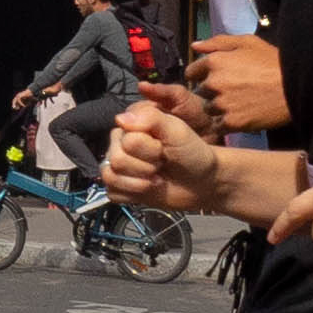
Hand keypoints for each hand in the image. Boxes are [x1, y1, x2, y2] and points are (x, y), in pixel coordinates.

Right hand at [105, 94, 222, 213]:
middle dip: (145, 167)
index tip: (164, 150)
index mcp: (131, 125)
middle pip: (117, 160)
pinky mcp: (120, 185)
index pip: (127, 140)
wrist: (202, 182)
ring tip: (156, 177)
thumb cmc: (193, 153)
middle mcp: (121, 142)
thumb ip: (152, 119)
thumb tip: (121, 118)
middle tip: (162, 164)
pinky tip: (147, 189)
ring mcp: (119, 164)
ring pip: (110, 176)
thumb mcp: (177, 131)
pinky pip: (112, 192)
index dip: (149, 150)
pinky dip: (132, 194)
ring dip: (138, 182)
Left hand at [190, 31, 284, 135]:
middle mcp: (214, 83)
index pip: (192, 72)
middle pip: (201, 91)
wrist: (296, 87)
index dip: (202, 75)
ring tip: (240, 103)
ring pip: (209, 109)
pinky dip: (227, 123)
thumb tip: (195, 46)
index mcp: (214, 62)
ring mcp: (222, 104)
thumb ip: (218, 42)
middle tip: (233, 90)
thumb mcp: (248, 43)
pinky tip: (241, 115)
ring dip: (219, 108)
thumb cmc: (274, 62)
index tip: (215, 78)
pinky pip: (219, 125)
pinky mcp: (232, 122)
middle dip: (212, 91)